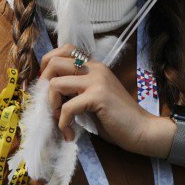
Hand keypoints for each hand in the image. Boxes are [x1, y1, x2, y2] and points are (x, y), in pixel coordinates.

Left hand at [39, 44, 167, 153]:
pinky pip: (67, 107)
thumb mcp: (94, 98)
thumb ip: (77, 90)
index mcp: (95, 66)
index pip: (65, 50)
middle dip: (43, 86)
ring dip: (52, 106)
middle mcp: (95, 68)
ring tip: (61, 121)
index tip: (47, 89)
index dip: (48, 66)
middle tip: (51, 107)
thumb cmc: (117, 118)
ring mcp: (97, 80)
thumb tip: (49, 92)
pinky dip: (63, 123)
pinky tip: (70, 133)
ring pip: (55, 83)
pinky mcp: (98, 96)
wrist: (141, 129)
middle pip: (54, 62)